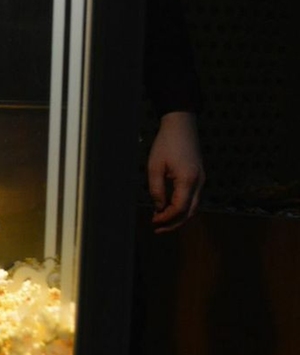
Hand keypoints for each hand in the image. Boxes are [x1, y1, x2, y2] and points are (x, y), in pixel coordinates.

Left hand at [147, 111, 204, 232]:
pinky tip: (168, 209)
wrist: (181, 125)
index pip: (180, 208)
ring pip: (193, 207)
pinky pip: (193, 198)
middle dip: (174, 223)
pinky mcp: (199, 177)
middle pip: (190, 212)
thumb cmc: (166, 144)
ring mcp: (201, 180)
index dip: (167, 218)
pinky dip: (182, 207)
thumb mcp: (155, 167)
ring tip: (161, 222)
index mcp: (188, 180)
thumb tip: (159, 208)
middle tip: (157, 229)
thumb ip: (156, 190)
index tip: (153, 221)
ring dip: (178, 217)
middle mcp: (199, 182)